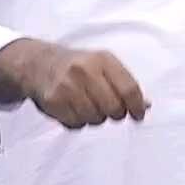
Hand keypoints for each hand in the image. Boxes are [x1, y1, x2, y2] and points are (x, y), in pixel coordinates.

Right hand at [0, 39, 149, 128]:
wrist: (38, 63)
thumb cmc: (78, 66)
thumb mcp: (104, 65)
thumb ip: (125, 84)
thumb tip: (146, 105)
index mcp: (103, 60)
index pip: (129, 89)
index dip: (137, 106)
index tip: (138, 115)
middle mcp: (85, 70)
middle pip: (113, 107)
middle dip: (116, 114)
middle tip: (111, 110)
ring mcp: (67, 85)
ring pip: (95, 118)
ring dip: (96, 118)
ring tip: (89, 105)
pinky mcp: (53, 100)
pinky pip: (76, 123)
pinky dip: (78, 121)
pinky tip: (74, 109)